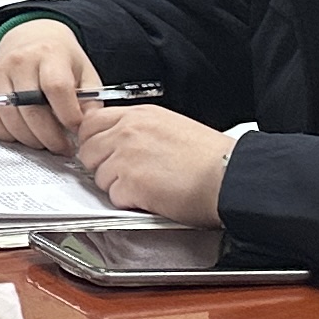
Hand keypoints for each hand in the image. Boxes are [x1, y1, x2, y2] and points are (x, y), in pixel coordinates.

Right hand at [0, 19, 98, 152]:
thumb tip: (87, 129)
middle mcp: (20, 60)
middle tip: (63, 148)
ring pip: (10, 118)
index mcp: (49, 54)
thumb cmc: (60, 60)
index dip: (68, 116)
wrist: (31, 38)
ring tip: (45, 143)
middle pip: (32, 108)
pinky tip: (21, 135)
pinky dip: (5, 134)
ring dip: (30, 139)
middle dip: (50, 137)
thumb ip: (90, 101)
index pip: (56, 88)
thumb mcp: (85, 73)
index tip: (76, 131)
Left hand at [74, 104, 235, 225]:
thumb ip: (139, 130)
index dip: (95, 142)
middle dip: (101, 165)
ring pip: (98, 176)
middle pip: (88, 150)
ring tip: (146, 187)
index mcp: (139, 115)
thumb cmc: (211, 158)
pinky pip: (113, 197)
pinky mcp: (130, 183)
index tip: (104, 153)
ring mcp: (126, 156)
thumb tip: (117, 141)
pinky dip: (129, 203)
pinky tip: (151, 198)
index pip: (91, 123)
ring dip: (116, 186)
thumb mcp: (171, 126)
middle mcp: (128, 131)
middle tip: (126, 175)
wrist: (231, 177)